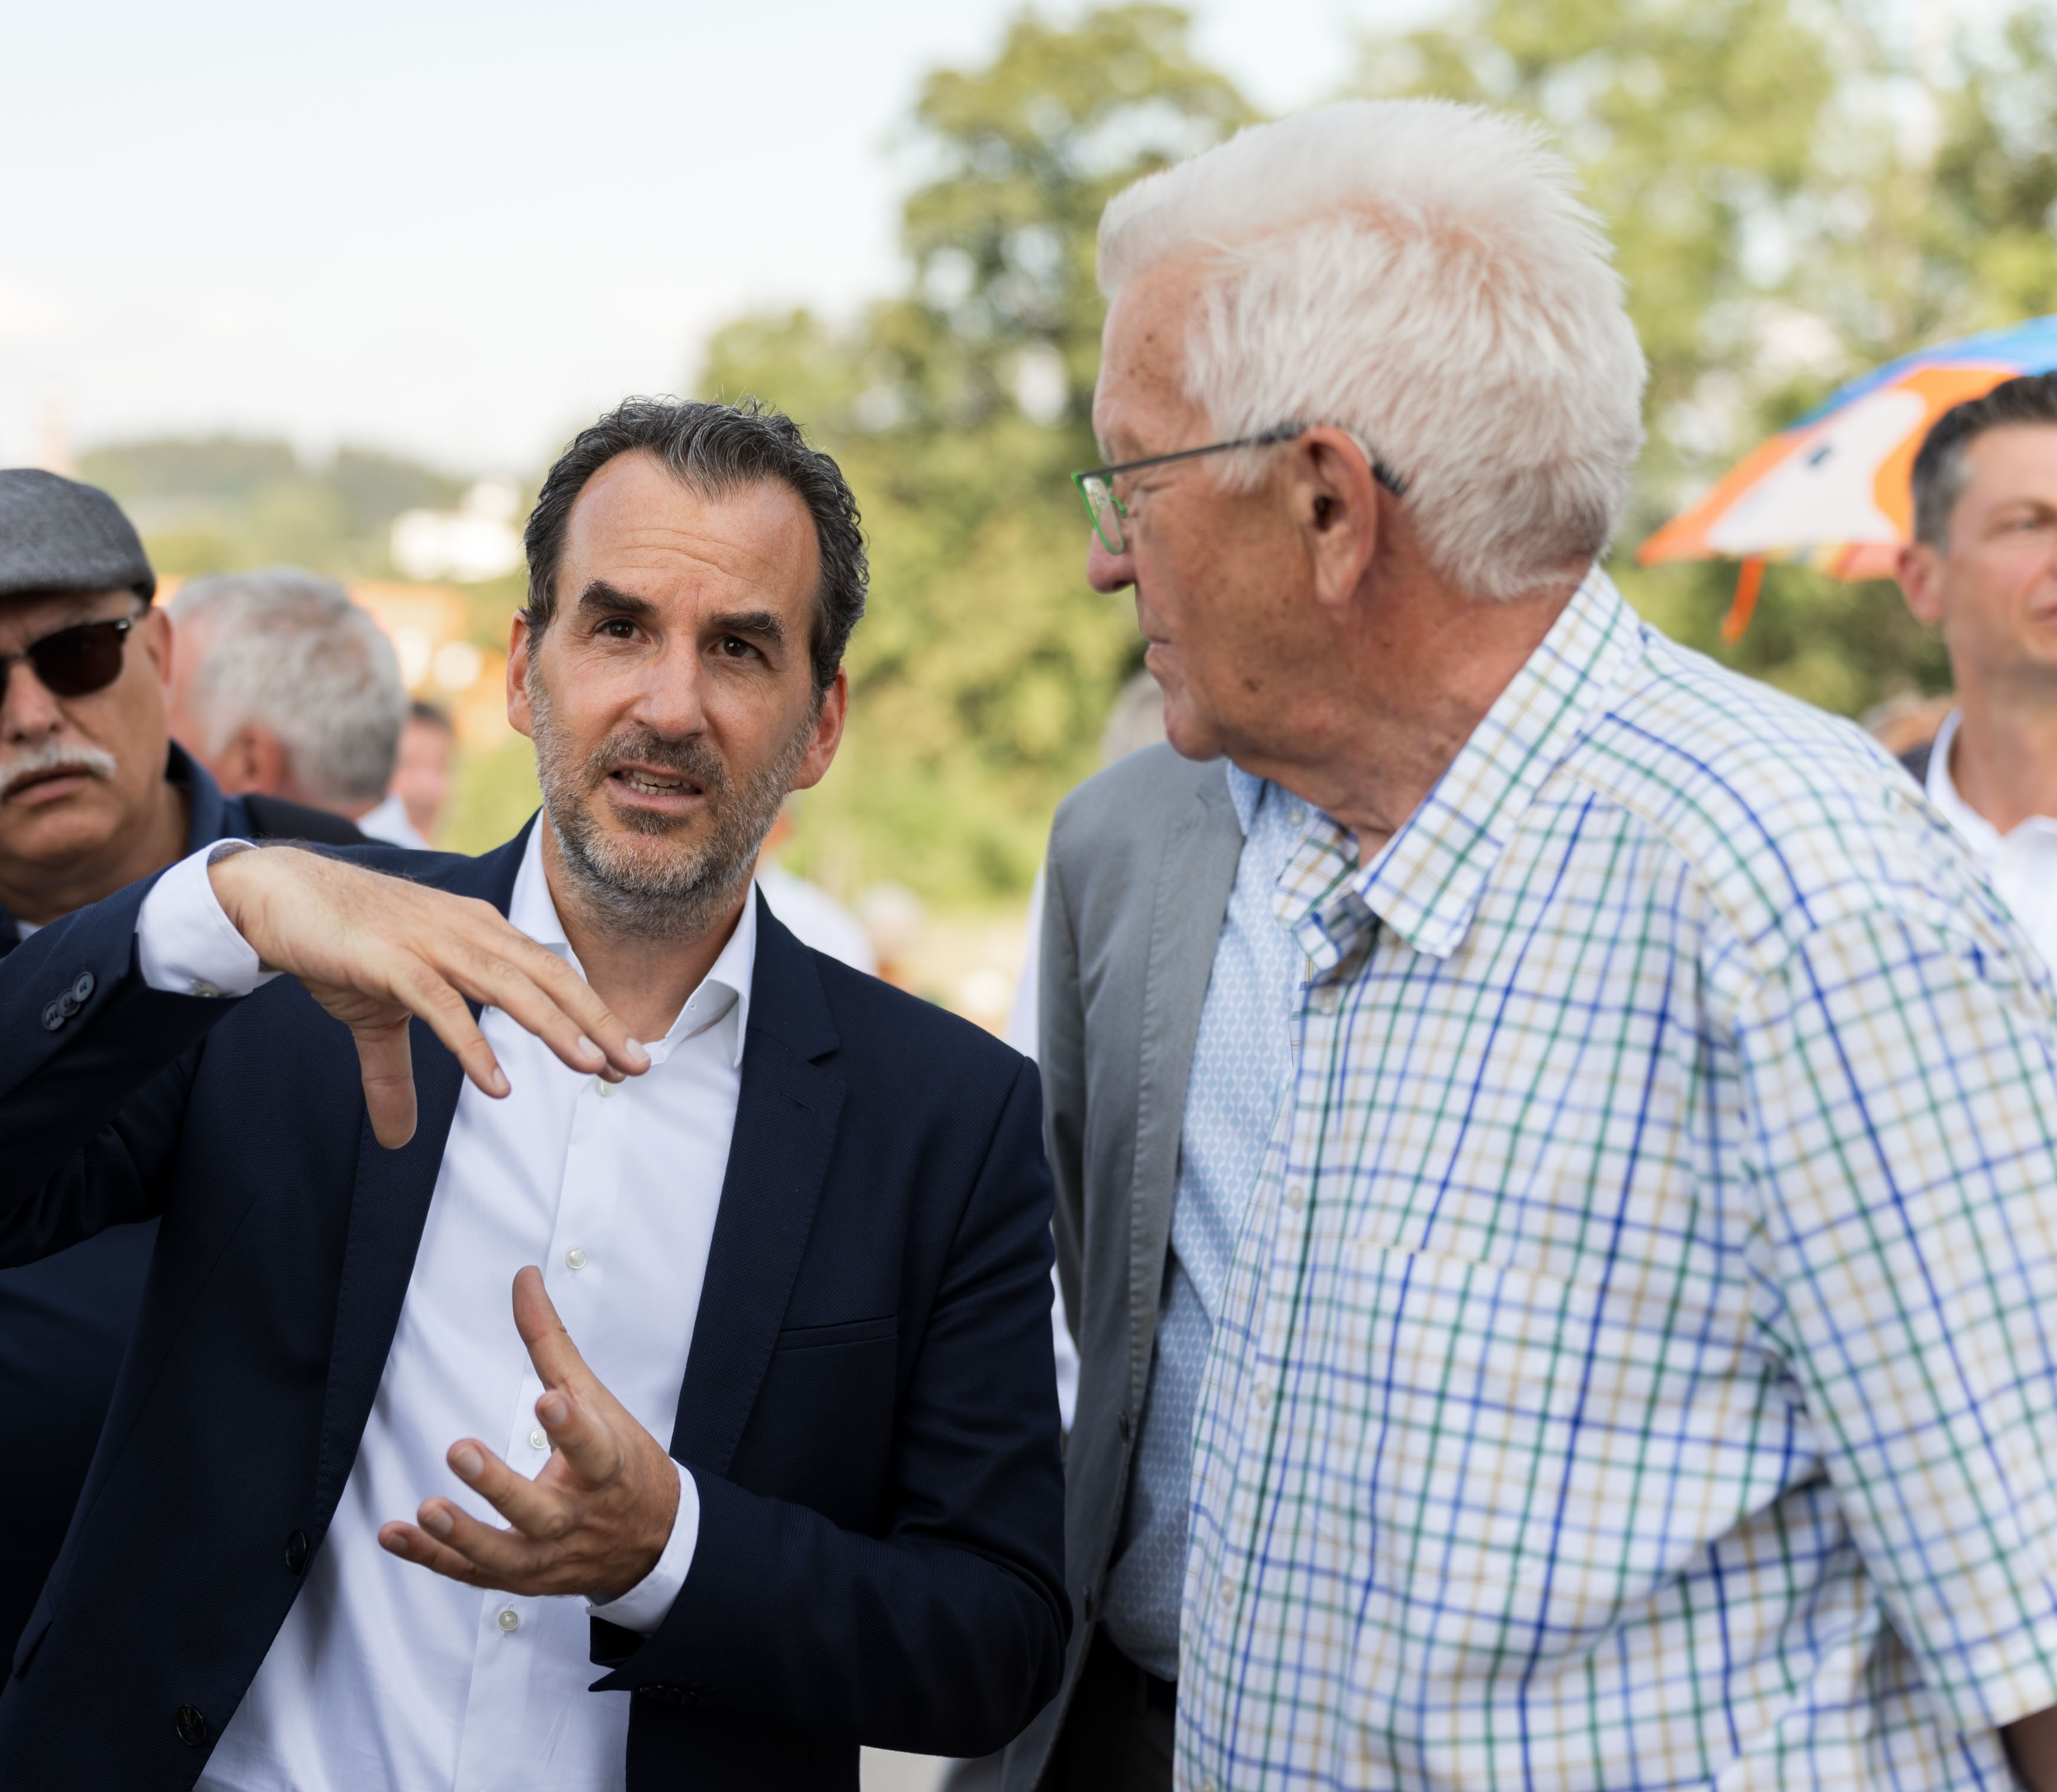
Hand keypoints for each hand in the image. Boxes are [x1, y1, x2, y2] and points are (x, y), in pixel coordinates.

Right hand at [208, 846, 647, 1146]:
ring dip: (554, 1027)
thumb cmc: (341, 945)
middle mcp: (468, 931)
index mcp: (479, 933)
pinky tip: (498, 1083)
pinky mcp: (388, 959)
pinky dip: (472, 1044)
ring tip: (590, 1066)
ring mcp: (430, 941)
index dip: (593, 1014)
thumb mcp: (379, 1017)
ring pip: (509, 985)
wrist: (277, 895)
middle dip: (596, 1022)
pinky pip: (441, 1004)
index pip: (551, 975)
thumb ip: (396, 1077)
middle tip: (636, 1066)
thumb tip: (399, 1140)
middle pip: (548, 978)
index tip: (627, 1056)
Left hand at [376, 1267, 681, 1602]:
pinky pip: (473, 1573)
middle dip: (501, 1486)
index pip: (594, 1447)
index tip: (548, 1401)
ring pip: (505, 1554)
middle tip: (461, 1451)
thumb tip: (523, 1278)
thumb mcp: (597, 1399)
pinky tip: (396, 1534)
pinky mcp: (521, 1577)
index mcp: (608, 1467)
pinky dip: (432, 1558)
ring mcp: (549, 1554)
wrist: (651, 1541)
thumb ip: (552, 1342)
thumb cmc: (622, 1463)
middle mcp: (579, 1516)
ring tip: (426, 1508)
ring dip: (463, 1535)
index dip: (571, 1426)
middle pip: (541, 1509)